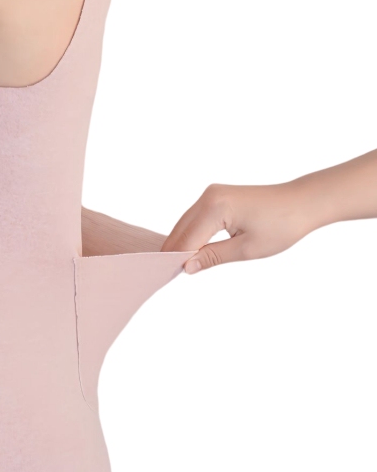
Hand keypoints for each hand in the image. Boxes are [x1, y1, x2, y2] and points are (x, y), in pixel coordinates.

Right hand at [160, 182, 314, 273]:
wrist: (303, 202)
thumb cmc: (282, 225)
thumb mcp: (247, 249)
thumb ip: (212, 257)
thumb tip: (186, 267)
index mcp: (215, 207)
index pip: (187, 239)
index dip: (177, 260)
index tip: (168, 278)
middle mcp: (208, 196)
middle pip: (181, 229)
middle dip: (175, 251)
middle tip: (169, 275)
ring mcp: (211, 193)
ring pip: (187, 223)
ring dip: (183, 242)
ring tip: (181, 266)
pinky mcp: (217, 196)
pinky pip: (197, 217)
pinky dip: (193, 233)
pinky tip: (194, 249)